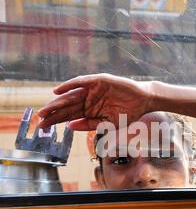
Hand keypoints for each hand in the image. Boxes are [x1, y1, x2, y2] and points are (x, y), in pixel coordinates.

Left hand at [38, 74, 153, 129]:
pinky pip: (81, 82)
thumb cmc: (128, 113)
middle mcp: (88, 100)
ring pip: (71, 96)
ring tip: (45, 109)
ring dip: (57, 102)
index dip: (56, 121)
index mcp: (90, 111)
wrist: (143, 101)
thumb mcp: (108, 124)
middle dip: (52, 112)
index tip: (43, 126)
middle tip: (39, 119)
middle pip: (66, 106)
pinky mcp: (98, 81)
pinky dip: (69, 85)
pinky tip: (58, 91)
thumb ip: (89, 125)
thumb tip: (70, 126)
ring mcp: (92, 90)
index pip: (69, 116)